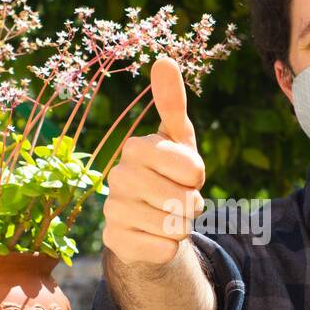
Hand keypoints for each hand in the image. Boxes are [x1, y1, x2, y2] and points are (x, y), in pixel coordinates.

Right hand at [102, 56, 205, 266]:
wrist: (148, 222)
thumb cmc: (169, 175)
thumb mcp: (178, 141)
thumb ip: (172, 104)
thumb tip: (163, 60)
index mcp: (135, 147)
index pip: (191, 168)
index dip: (197, 177)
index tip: (186, 175)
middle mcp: (117, 175)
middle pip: (183, 200)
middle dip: (191, 205)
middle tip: (177, 199)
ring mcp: (112, 209)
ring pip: (175, 227)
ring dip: (181, 226)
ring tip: (166, 216)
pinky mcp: (114, 241)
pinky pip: (163, 250)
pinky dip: (168, 248)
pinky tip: (153, 236)